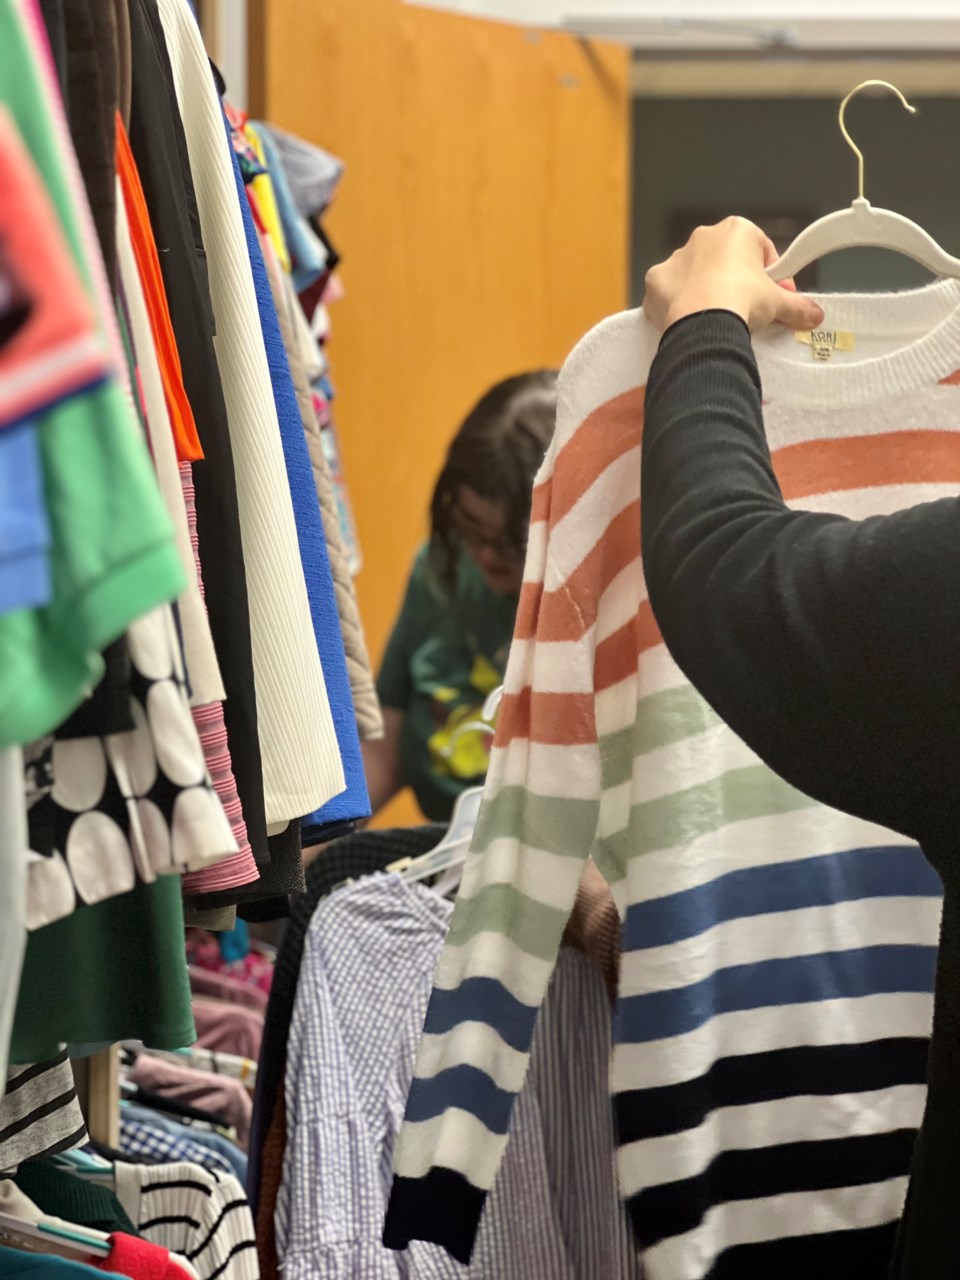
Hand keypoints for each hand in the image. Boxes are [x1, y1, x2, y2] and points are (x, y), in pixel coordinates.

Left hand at [643, 216, 825, 334]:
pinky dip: (677, 304)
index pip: (759, 248)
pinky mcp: (655, 281)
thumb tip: (816, 314)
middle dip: (736, 281)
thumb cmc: (742, 301)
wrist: (703, 323)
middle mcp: (703, 237)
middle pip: (724, 259)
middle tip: (747, 309)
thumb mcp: (778, 303)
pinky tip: (689, 322)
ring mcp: (676, 258)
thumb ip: (798, 306)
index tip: (775, 294)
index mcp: (736, 230)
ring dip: (705, 291)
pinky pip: (669, 292)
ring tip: (717, 319)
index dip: (770, 273)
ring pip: (694, 274)